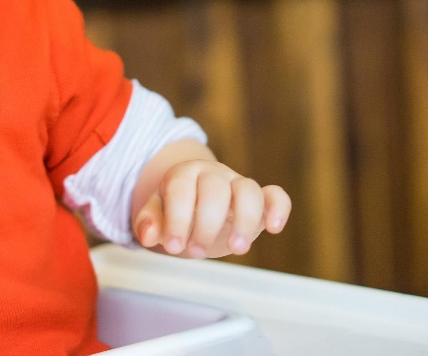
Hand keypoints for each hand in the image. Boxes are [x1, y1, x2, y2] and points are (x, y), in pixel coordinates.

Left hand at [132, 159, 289, 258]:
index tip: (173, 247)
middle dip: (206, 224)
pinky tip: (273, 228)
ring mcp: (237, 185)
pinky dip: (279, 208)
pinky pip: (276, 195)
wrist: (196, 206)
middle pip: (215, 189)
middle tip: (196, 252)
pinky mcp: (259, 200)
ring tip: (237, 249)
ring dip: (244, 220)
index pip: (181, 189)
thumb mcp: (157, 216)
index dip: (177, 219)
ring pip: (248, 189)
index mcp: (183, 174)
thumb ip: (148, 223)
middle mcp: (213, 175)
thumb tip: (148, 235)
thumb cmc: (176, 212)